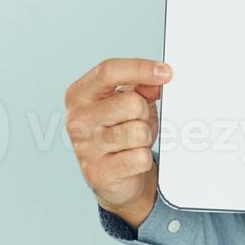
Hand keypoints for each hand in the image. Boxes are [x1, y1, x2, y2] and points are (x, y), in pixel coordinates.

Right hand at [64, 57, 170, 228]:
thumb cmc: (122, 131)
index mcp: (80, 95)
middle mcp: (77, 119)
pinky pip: (140, 158)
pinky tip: (131, 160)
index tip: (166, 73)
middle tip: (137, 123)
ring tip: (133, 142)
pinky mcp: (99, 173)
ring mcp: (85, 147)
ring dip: (144, 137)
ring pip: (138, 132)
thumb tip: (158, 80)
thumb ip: (142, 85)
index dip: (140, 68)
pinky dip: (143, 159)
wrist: (115, 176)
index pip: (108, 71)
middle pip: (132, 103)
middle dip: (144, 113)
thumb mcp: (131, 101)